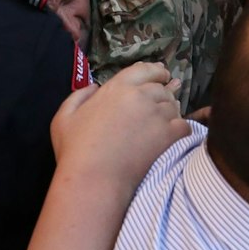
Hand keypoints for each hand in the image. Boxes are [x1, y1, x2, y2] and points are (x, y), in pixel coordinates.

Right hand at [50, 63, 185, 185]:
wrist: (94, 180)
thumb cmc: (75, 150)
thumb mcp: (64, 117)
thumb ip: (79, 96)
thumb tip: (95, 87)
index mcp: (117, 87)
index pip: (145, 70)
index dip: (156, 72)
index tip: (161, 76)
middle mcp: (140, 96)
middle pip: (161, 88)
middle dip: (163, 93)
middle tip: (161, 102)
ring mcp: (156, 115)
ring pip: (174, 105)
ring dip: (171, 111)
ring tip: (166, 119)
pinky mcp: (168, 135)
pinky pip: (184, 124)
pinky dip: (181, 128)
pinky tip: (174, 134)